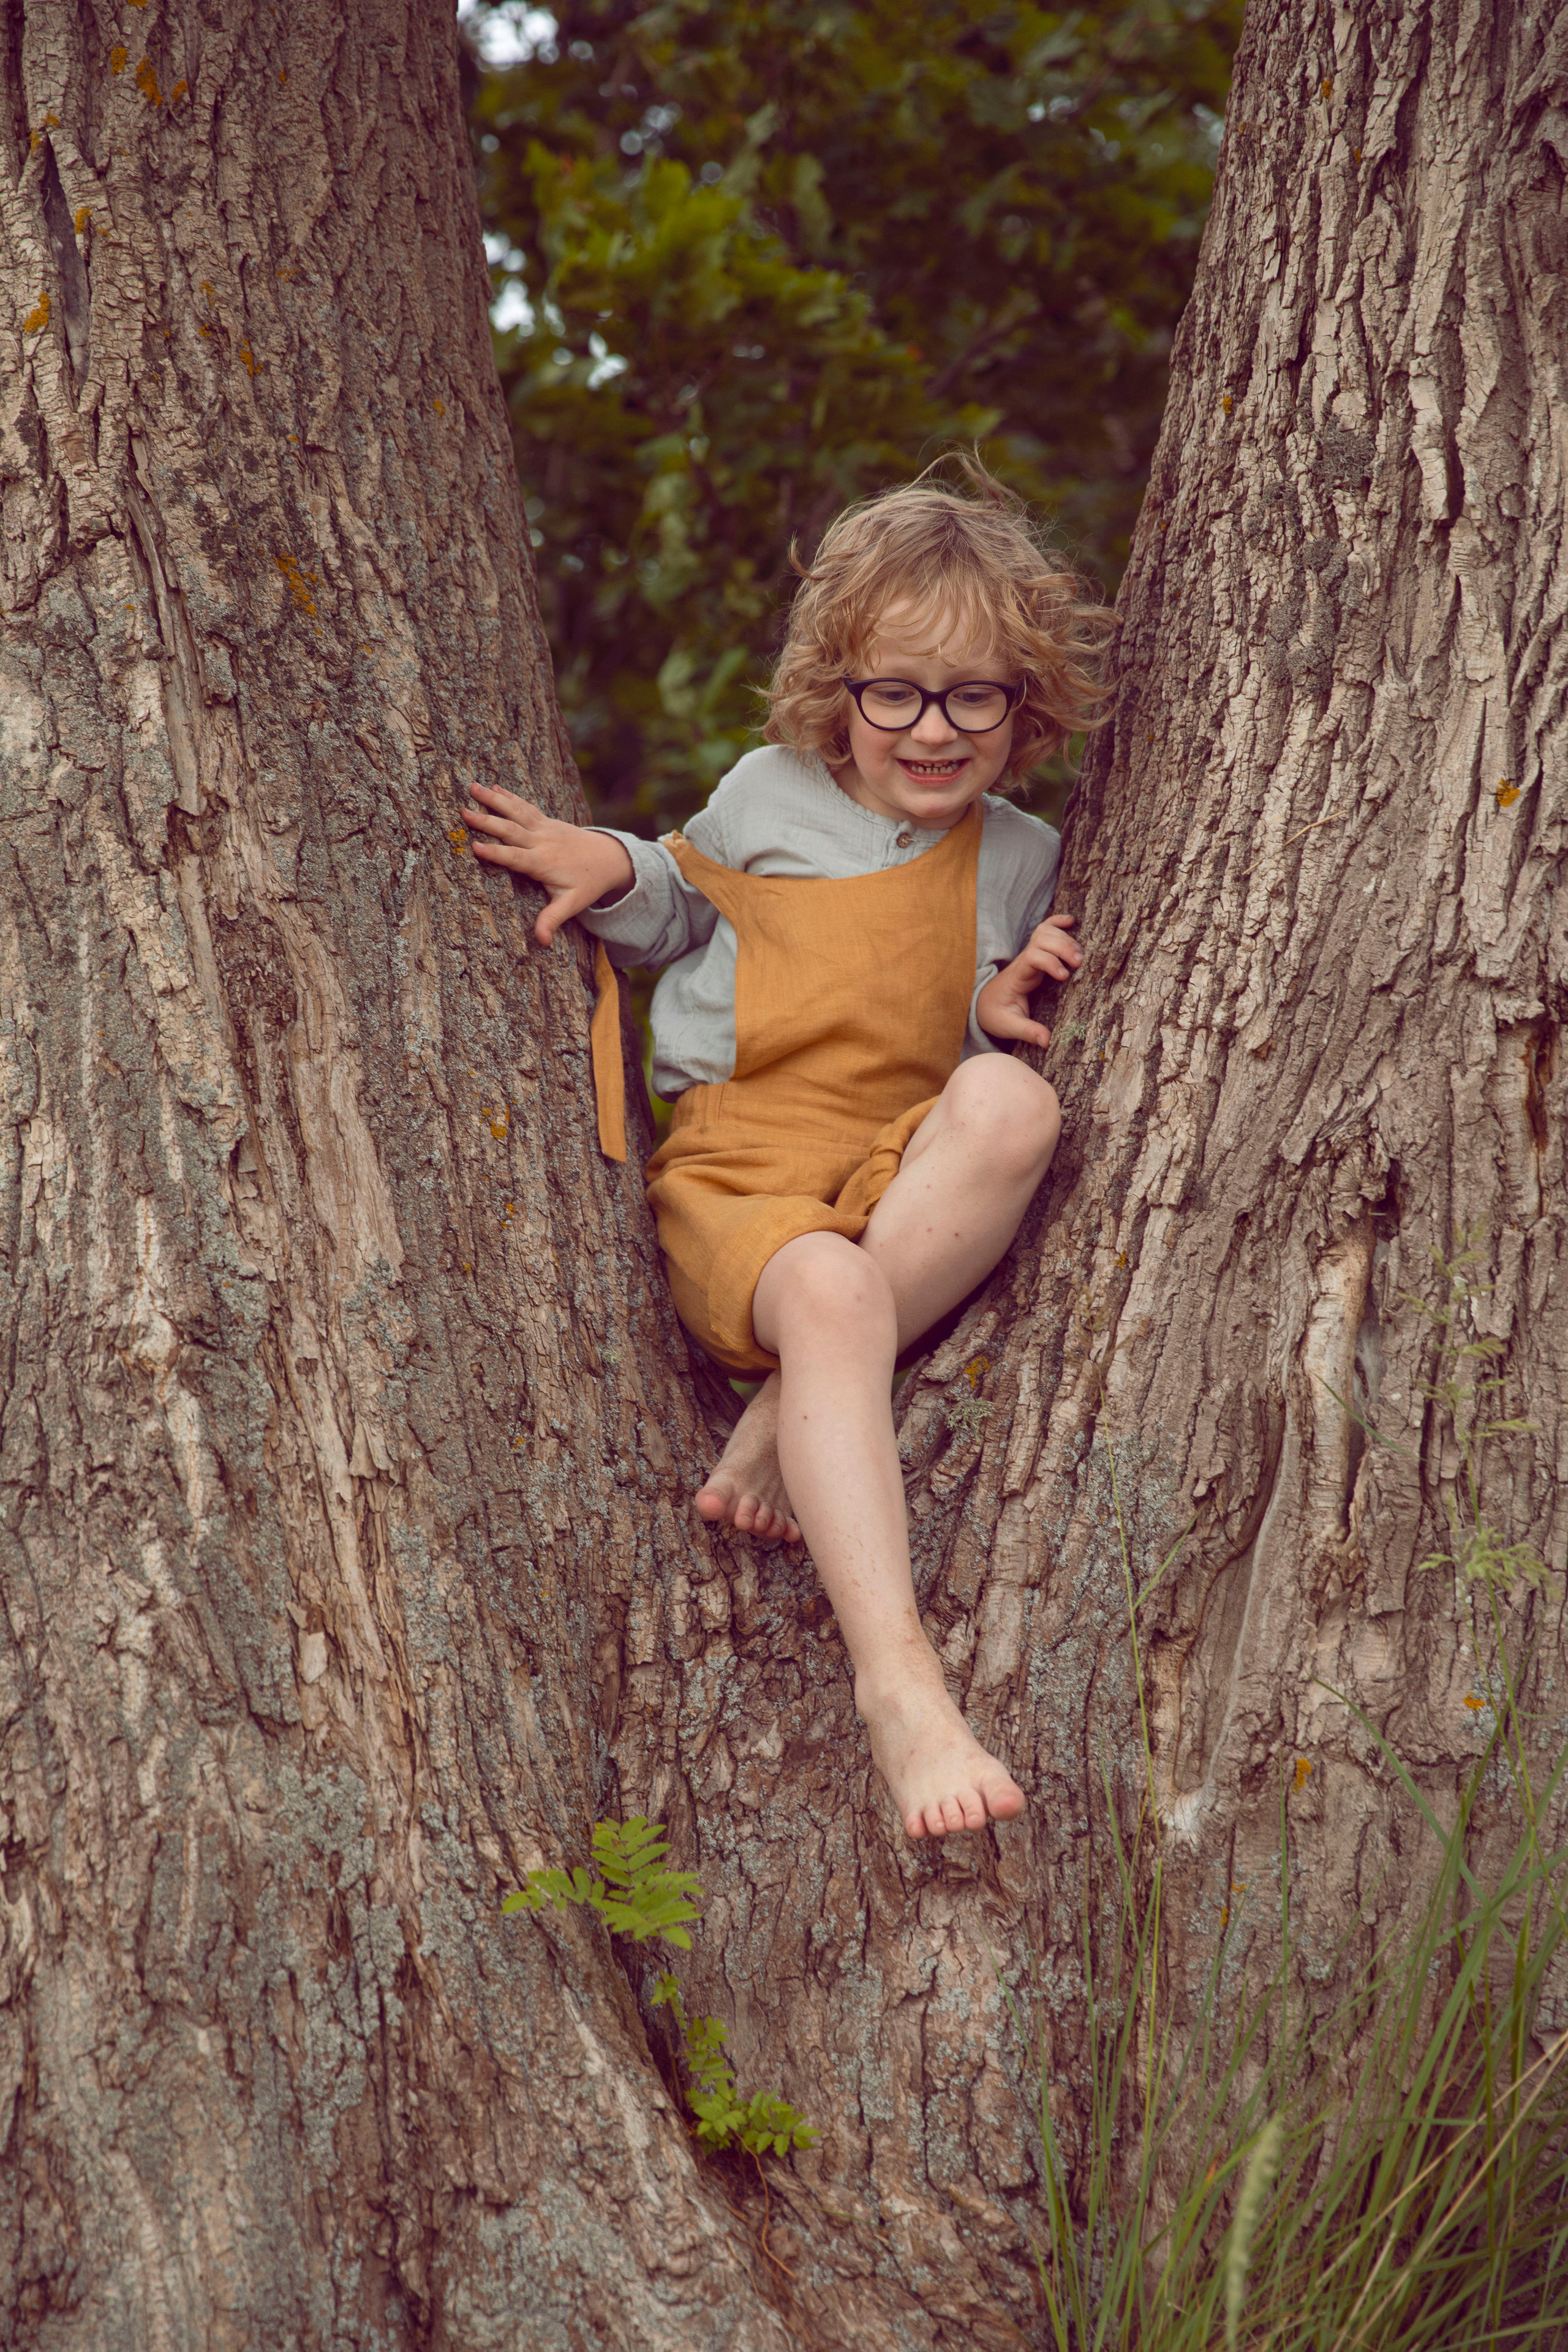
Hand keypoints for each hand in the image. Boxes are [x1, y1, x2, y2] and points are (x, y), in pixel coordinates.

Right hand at [460, 782, 633, 945]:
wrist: (610, 858)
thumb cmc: (588, 884)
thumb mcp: (572, 904)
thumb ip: (553, 920)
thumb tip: (542, 942)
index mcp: (544, 863)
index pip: (515, 858)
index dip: (495, 853)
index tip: (474, 846)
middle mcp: (542, 842)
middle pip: (511, 830)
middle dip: (487, 821)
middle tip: (463, 813)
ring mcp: (545, 828)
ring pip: (516, 811)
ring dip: (493, 799)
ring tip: (472, 787)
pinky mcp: (547, 821)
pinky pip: (526, 806)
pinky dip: (510, 796)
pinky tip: (494, 787)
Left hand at [974, 915, 1080, 1048]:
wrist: (985, 1003)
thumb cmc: (997, 1014)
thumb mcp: (1009, 1026)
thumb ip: (1027, 1032)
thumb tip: (1047, 1041)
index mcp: (1017, 976)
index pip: (1031, 957)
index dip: (1049, 961)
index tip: (1064, 976)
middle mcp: (1023, 961)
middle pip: (1041, 940)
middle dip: (1062, 946)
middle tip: (1079, 963)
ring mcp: (1030, 955)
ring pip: (1045, 932)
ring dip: (1064, 938)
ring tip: (1080, 956)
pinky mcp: (1036, 954)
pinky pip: (1044, 930)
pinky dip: (1057, 922)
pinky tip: (1071, 920)